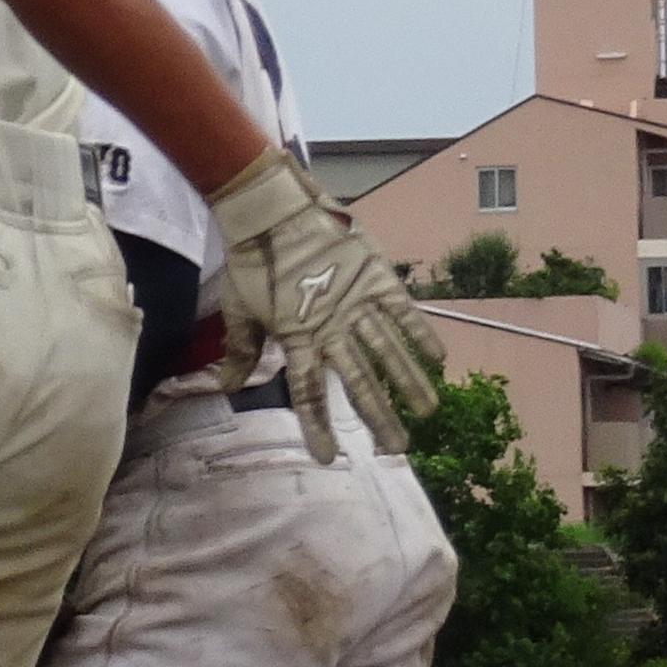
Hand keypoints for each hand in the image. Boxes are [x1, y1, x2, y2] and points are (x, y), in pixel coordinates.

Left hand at [208, 149, 442, 463]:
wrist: (272, 210)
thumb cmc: (251, 260)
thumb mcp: (238, 309)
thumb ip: (241, 350)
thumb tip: (227, 386)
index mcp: (295, 338)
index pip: (308, 392)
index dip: (318, 425)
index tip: (329, 456)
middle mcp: (330, 328)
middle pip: (359, 381)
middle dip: (379, 417)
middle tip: (397, 449)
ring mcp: (356, 303)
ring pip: (387, 352)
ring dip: (409, 383)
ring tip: (427, 413)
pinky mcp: (376, 278)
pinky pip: (404, 311)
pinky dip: (421, 333)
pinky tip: (439, 359)